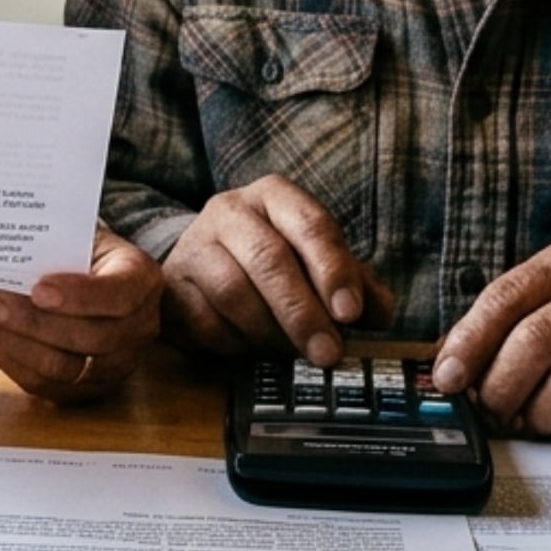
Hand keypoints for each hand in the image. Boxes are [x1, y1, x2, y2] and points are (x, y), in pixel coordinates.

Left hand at [0, 228, 160, 402]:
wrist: (88, 273)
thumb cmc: (78, 246)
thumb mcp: (77, 231)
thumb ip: (53, 238)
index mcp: (142, 280)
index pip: (119, 296)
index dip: (80, 297)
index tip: (37, 288)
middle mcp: (140, 327)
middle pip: (91, 339)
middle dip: (33, 323)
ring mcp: (119, 364)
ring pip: (66, 369)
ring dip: (15, 344)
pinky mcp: (89, 388)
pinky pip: (48, 386)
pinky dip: (13, 362)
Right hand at [159, 175, 392, 365]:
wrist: (199, 269)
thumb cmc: (270, 265)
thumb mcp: (317, 265)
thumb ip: (356, 285)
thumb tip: (380, 314)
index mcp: (275, 196)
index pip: (311, 225)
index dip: (333, 270)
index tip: (350, 314)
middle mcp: (230, 210)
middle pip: (270, 259)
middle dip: (304, 312)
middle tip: (328, 354)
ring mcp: (194, 244)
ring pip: (234, 291)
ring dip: (269, 331)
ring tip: (287, 350)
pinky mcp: (171, 283)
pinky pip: (205, 320)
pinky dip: (234, 342)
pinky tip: (247, 346)